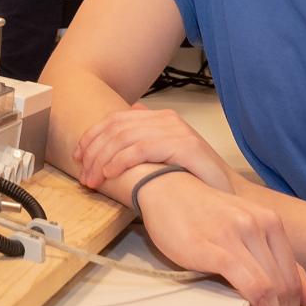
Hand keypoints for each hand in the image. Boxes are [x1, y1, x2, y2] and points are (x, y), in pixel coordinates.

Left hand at [75, 103, 237, 193]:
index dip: (92, 136)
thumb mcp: (166, 153)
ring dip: (102, 158)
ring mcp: (176, 131)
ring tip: (93, 179)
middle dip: (93, 151)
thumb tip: (131, 112)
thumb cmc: (196, 177)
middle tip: (83, 175)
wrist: (227, 193)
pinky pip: (143, 148)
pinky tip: (110, 172)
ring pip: (125, 137)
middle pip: (117, 127)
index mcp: (159, 118)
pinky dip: (121, 159)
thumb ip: (146, 137)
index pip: (116, 120)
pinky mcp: (184, 146)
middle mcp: (166, 119)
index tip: (78, 156)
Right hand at [137, 171, 305, 305]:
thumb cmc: (204, 212)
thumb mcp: (247, 230)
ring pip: (271, 289)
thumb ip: (280, 262)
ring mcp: (236, 235)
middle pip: (285, 286)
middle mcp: (257, 225)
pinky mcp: (213, 247)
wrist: (167, 188)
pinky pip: (249, 284)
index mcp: (270, 221)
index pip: (294, 277)